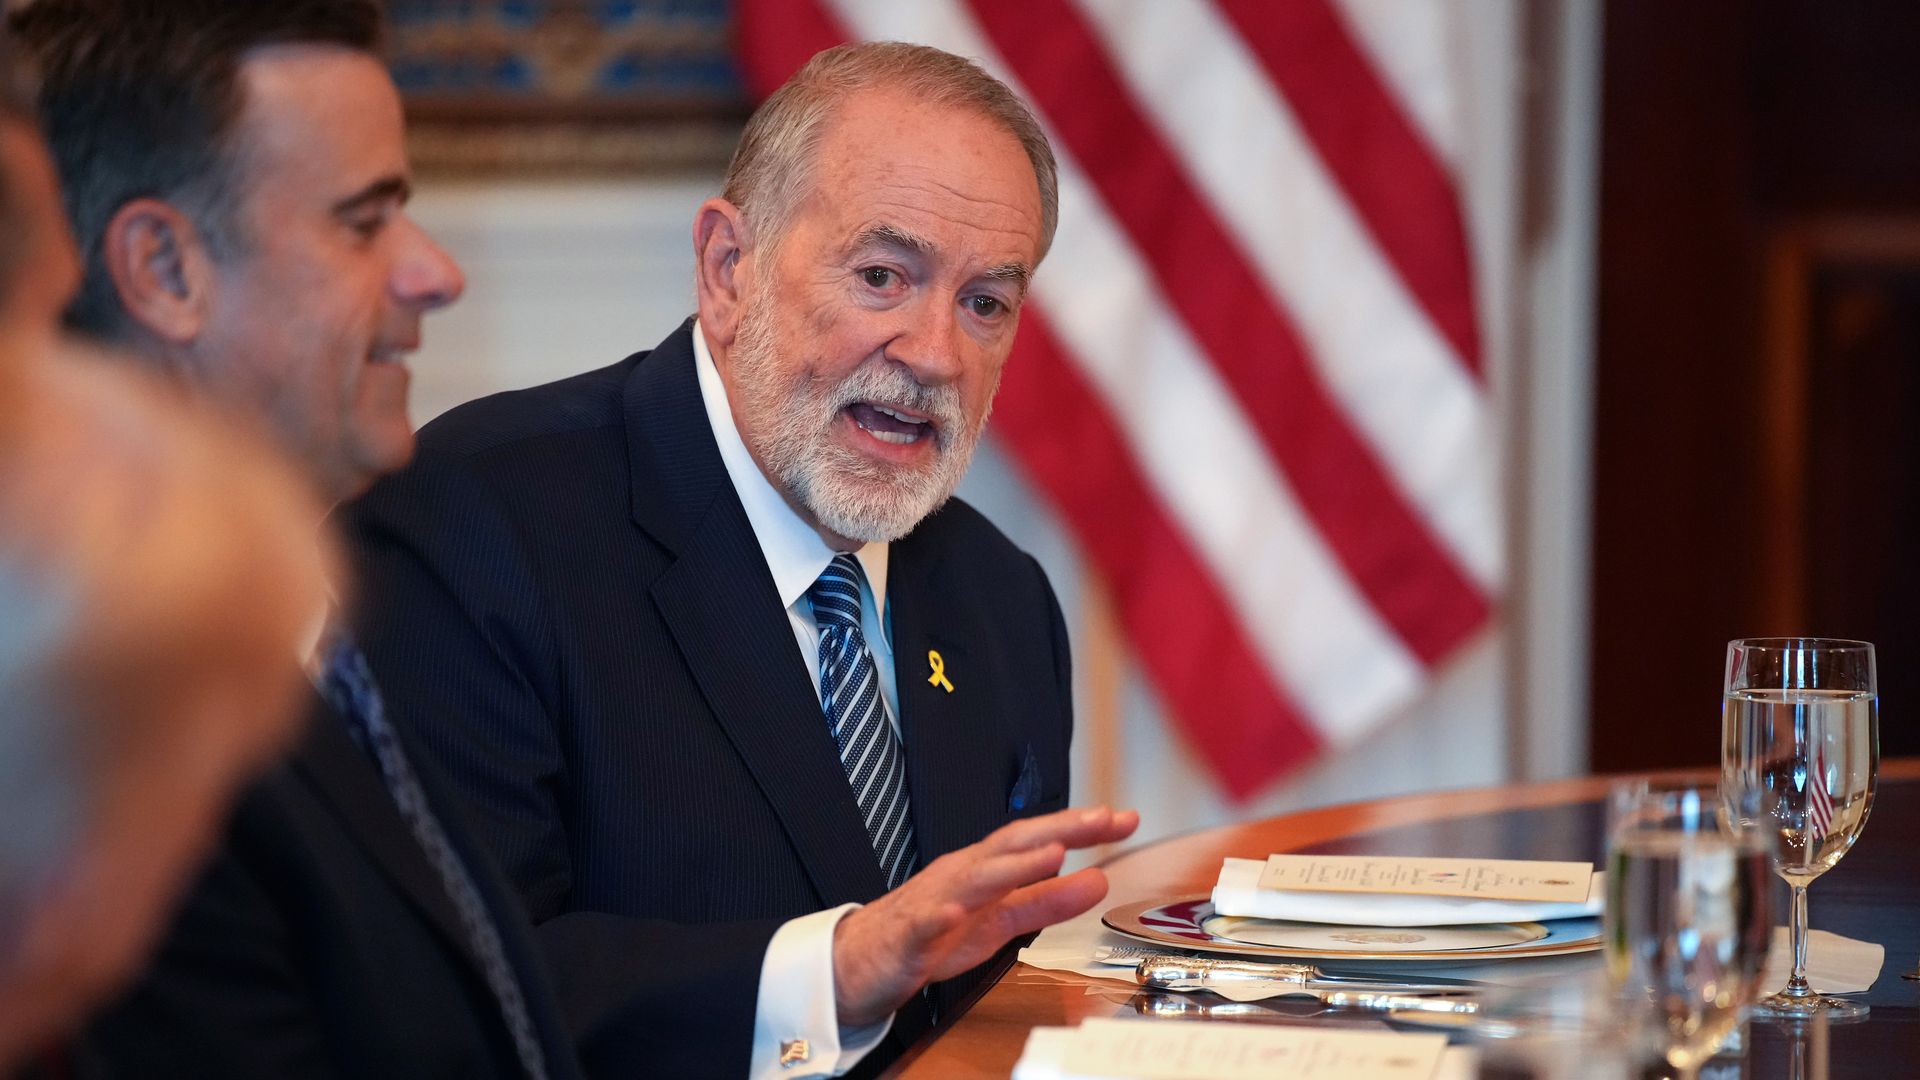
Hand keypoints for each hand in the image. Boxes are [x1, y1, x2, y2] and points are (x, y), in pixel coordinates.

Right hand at [830, 805, 1139, 1025]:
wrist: (863, 960)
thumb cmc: (934, 933)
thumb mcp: (1002, 920)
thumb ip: (1048, 901)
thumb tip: (1098, 880)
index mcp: (986, 869)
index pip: (1037, 839)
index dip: (1080, 827)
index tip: (1124, 818)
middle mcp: (962, 874)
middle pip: (1012, 844)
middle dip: (1057, 829)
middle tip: (1101, 819)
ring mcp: (935, 901)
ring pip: (975, 878)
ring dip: (1013, 865)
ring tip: (1051, 854)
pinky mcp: (910, 935)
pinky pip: (926, 924)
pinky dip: (943, 916)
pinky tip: (960, 912)